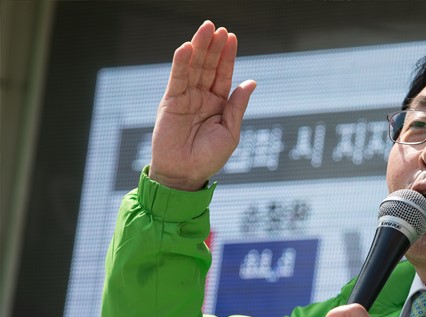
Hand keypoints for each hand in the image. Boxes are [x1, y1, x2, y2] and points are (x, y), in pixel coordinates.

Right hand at [149, 20, 255, 190]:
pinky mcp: (170, 101)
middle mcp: (202, 97)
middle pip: (209, 66)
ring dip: (199, 48)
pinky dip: (181, 62)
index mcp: (219, 104)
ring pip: (193, 67)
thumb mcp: (230, 132)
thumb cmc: (209, 158)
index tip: (231, 38)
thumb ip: (237, 106)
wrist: (185, 174)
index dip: (227, 56)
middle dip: (214, 47)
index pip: (223, 74)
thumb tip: (251, 82)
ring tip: (206, 29)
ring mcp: (186, 98)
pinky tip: (187, 48)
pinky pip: (177, 78)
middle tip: (219, 28)